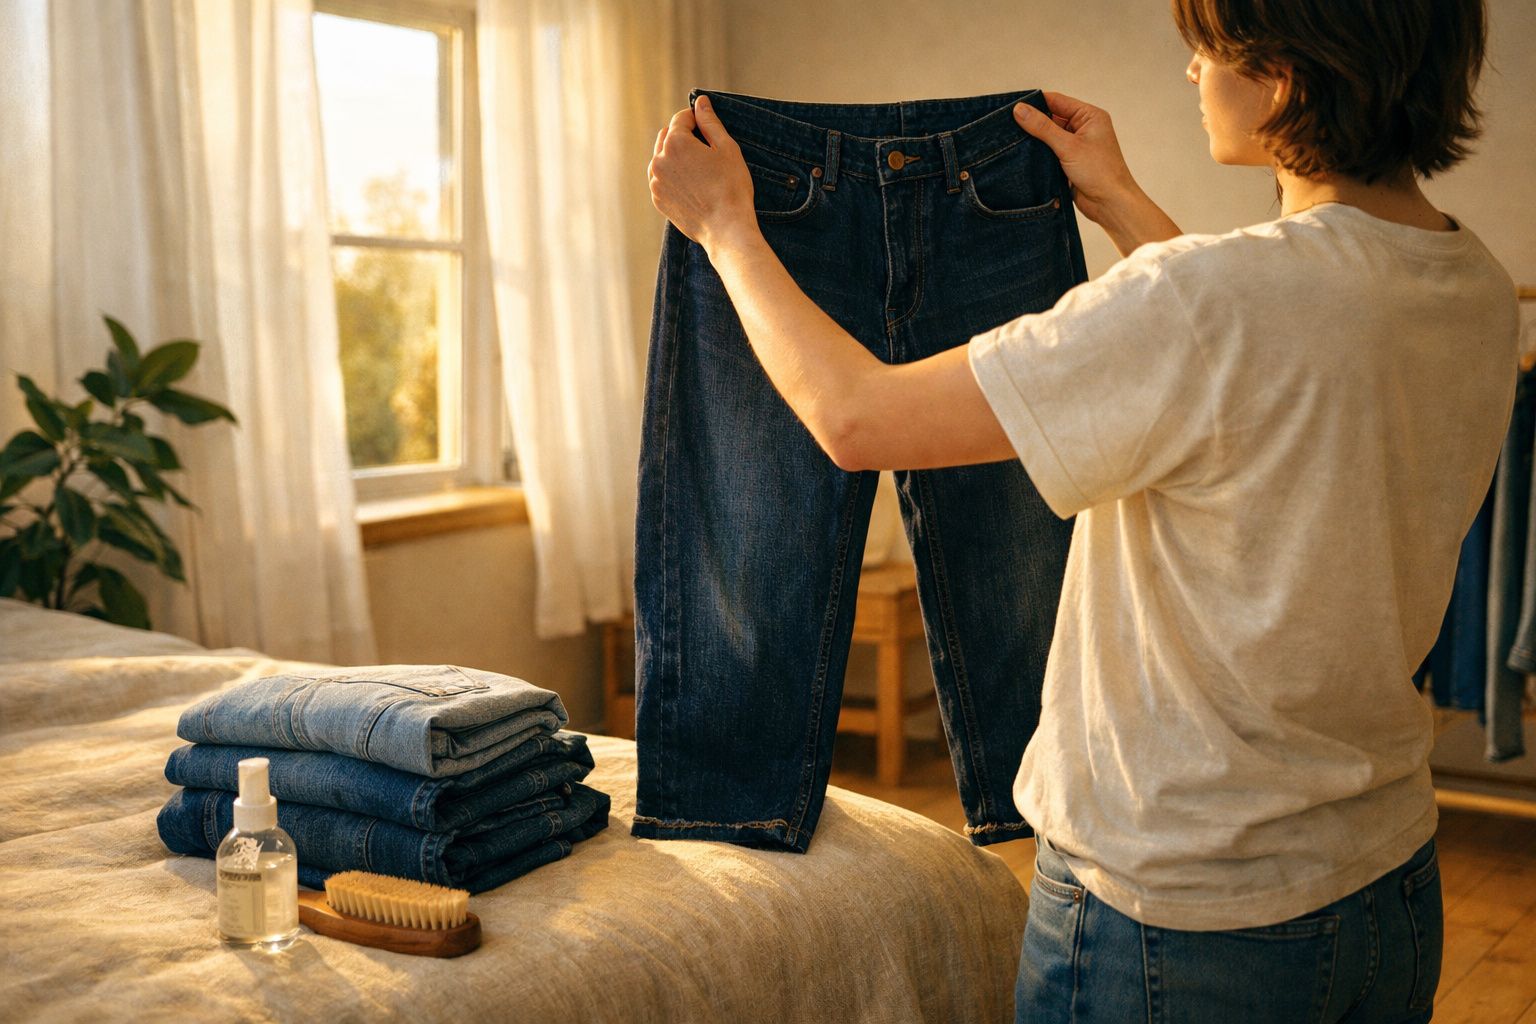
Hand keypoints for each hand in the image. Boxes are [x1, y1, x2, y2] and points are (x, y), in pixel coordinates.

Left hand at [648, 95, 757, 252]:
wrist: (726, 229)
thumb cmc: (731, 187)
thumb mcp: (726, 148)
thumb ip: (710, 122)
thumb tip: (700, 102)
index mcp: (675, 143)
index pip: (681, 118)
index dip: (697, 120)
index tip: (709, 129)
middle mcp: (659, 160)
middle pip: (668, 136)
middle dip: (684, 137)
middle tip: (706, 151)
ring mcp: (655, 182)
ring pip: (662, 158)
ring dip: (676, 157)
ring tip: (699, 170)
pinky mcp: (658, 199)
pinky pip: (662, 179)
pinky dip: (673, 177)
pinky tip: (692, 185)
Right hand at [1012, 92, 1140, 224]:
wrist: (1110, 204)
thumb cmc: (1099, 172)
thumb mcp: (1068, 146)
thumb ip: (1042, 127)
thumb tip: (1020, 109)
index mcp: (1089, 116)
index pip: (1057, 101)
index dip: (1035, 103)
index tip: (1013, 107)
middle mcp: (1083, 128)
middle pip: (1051, 118)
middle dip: (1033, 122)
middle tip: (1008, 125)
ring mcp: (1076, 145)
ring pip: (1048, 136)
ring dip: (1034, 140)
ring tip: (1012, 141)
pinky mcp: (1069, 162)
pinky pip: (1049, 152)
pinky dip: (1038, 154)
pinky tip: (1023, 156)